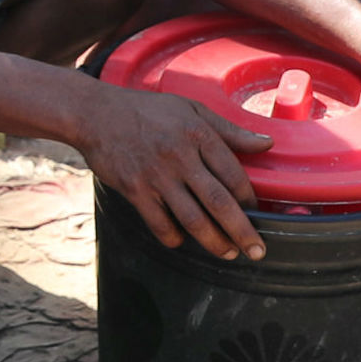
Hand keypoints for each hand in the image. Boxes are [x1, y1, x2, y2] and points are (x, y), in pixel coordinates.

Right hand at [77, 82, 268, 260]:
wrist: (93, 114)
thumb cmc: (145, 110)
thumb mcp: (190, 109)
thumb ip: (229, 129)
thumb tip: (267, 143)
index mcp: (197, 135)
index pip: (233, 174)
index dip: (249, 199)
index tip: (256, 212)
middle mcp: (179, 157)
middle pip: (219, 202)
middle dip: (242, 231)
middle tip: (257, 251)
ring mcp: (155, 176)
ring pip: (192, 219)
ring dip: (213, 241)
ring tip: (227, 253)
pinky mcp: (133, 189)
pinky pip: (159, 223)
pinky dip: (173, 237)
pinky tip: (181, 241)